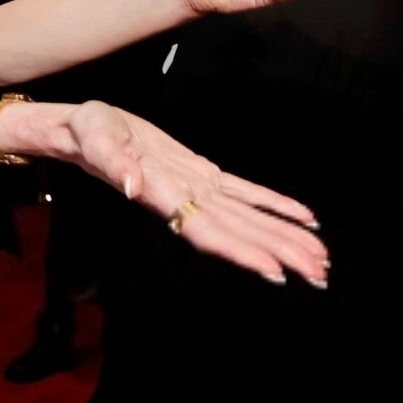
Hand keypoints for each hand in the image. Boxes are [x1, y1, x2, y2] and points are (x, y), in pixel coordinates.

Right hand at [57, 99, 328, 284]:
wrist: (83, 129)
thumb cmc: (86, 131)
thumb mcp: (94, 136)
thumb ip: (112, 161)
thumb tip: (133, 186)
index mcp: (161, 195)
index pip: (207, 230)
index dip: (242, 251)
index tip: (274, 271)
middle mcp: (183, 200)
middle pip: (236, 233)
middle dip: (277, 252)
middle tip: (319, 273)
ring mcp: (195, 189)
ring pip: (245, 218)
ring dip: (282, 238)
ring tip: (318, 258)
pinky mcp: (201, 174)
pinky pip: (244, 194)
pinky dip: (274, 206)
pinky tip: (302, 219)